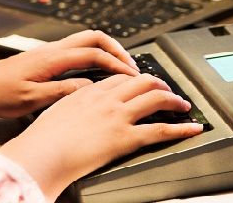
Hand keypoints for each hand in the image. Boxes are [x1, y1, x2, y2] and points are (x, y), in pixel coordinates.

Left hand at [0, 30, 139, 117]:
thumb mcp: (30, 99)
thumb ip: (61, 91)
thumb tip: (89, 87)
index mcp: (52, 59)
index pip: (93, 54)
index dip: (115, 64)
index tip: (130, 76)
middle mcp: (53, 49)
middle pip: (95, 37)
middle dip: (117, 49)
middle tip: (131, 67)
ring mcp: (50, 50)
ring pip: (87, 39)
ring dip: (107, 50)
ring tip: (120, 67)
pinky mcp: (47, 56)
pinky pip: (78, 47)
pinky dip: (95, 54)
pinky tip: (98, 70)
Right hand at [0, 73, 203, 200]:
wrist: (40, 154)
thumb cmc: (41, 140)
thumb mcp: (53, 112)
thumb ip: (70, 104)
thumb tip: (73, 107)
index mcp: (88, 92)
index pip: (120, 77)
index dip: (135, 78)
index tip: (141, 83)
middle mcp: (106, 99)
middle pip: (142, 81)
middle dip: (159, 83)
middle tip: (167, 90)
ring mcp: (118, 116)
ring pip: (155, 98)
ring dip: (174, 99)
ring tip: (183, 104)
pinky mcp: (125, 137)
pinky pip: (161, 129)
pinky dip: (181, 129)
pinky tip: (192, 128)